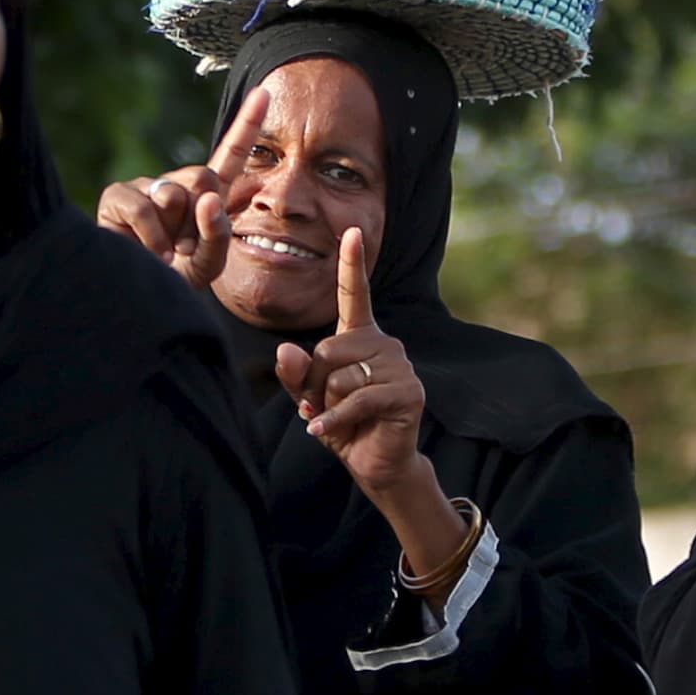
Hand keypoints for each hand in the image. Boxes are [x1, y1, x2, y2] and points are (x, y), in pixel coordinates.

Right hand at [95, 86, 269, 290]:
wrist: (133, 298)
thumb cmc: (173, 279)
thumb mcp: (207, 263)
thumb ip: (217, 235)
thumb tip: (208, 199)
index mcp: (205, 195)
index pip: (231, 155)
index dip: (247, 124)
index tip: (264, 92)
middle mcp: (176, 183)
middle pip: (204, 177)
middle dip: (198, 217)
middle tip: (183, 246)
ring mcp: (146, 186)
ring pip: (174, 194)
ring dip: (172, 232)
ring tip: (163, 251)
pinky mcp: (118, 195)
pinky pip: (145, 209)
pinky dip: (151, 239)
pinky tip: (149, 255)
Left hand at [273, 228, 430, 495]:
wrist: (376, 464)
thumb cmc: (343, 424)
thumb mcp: (309, 398)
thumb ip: (295, 374)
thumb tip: (287, 351)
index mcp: (361, 336)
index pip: (354, 295)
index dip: (351, 264)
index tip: (352, 230)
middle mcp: (384, 343)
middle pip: (328, 349)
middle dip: (316, 383)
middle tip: (325, 405)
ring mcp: (400, 365)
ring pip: (340, 376)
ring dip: (328, 404)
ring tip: (338, 418)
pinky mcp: (408, 391)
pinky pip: (356, 398)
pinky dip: (333, 419)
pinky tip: (323, 432)